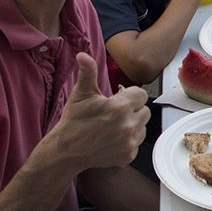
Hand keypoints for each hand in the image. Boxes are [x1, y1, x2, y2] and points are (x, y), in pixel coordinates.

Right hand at [48, 53, 149, 171]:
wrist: (67, 151)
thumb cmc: (74, 121)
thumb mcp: (81, 94)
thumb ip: (88, 72)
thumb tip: (83, 55)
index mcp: (120, 107)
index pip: (141, 94)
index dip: (129, 95)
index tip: (118, 98)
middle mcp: (128, 125)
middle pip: (144, 110)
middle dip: (132, 109)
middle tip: (115, 112)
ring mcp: (130, 141)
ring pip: (143, 126)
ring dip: (133, 124)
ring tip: (115, 125)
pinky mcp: (129, 155)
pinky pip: (137, 142)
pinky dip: (129, 140)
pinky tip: (114, 138)